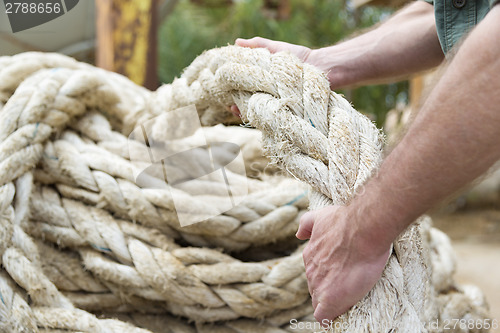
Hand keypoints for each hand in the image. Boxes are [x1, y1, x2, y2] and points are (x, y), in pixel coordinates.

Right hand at [229, 37, 312, 117]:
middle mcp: (269, 95)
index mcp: (264, 82)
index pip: (243, 88)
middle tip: (231, 105)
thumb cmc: (300, 57)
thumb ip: (258, 45)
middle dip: (237, 105)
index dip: (232, 89)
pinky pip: (272, 119)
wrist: (323, 67)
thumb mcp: (277, 48)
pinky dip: (263, 119)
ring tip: (240, 110)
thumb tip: (236, 41)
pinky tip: (256, 116)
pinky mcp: (287, 113)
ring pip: (258, 113)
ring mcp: (277, 105)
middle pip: (248, 103)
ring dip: (248, 113)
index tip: (224, 89)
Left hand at [296, 205, 390, 324]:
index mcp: (310, 255)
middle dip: (328, 289)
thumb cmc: (345, 221)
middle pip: (316, 287)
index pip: (314, 272)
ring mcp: (319, 286)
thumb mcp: (320, 216)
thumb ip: (306, 224)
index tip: (338, 276)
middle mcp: (311, 271)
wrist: (361, 230)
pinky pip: (324, 317)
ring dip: (332, 301)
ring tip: (348, 298)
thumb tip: (298, 234)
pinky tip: (338, 314)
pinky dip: (330, 317)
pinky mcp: (330, 300)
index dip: (326, 277)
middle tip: (347, 285)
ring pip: (320, 301)